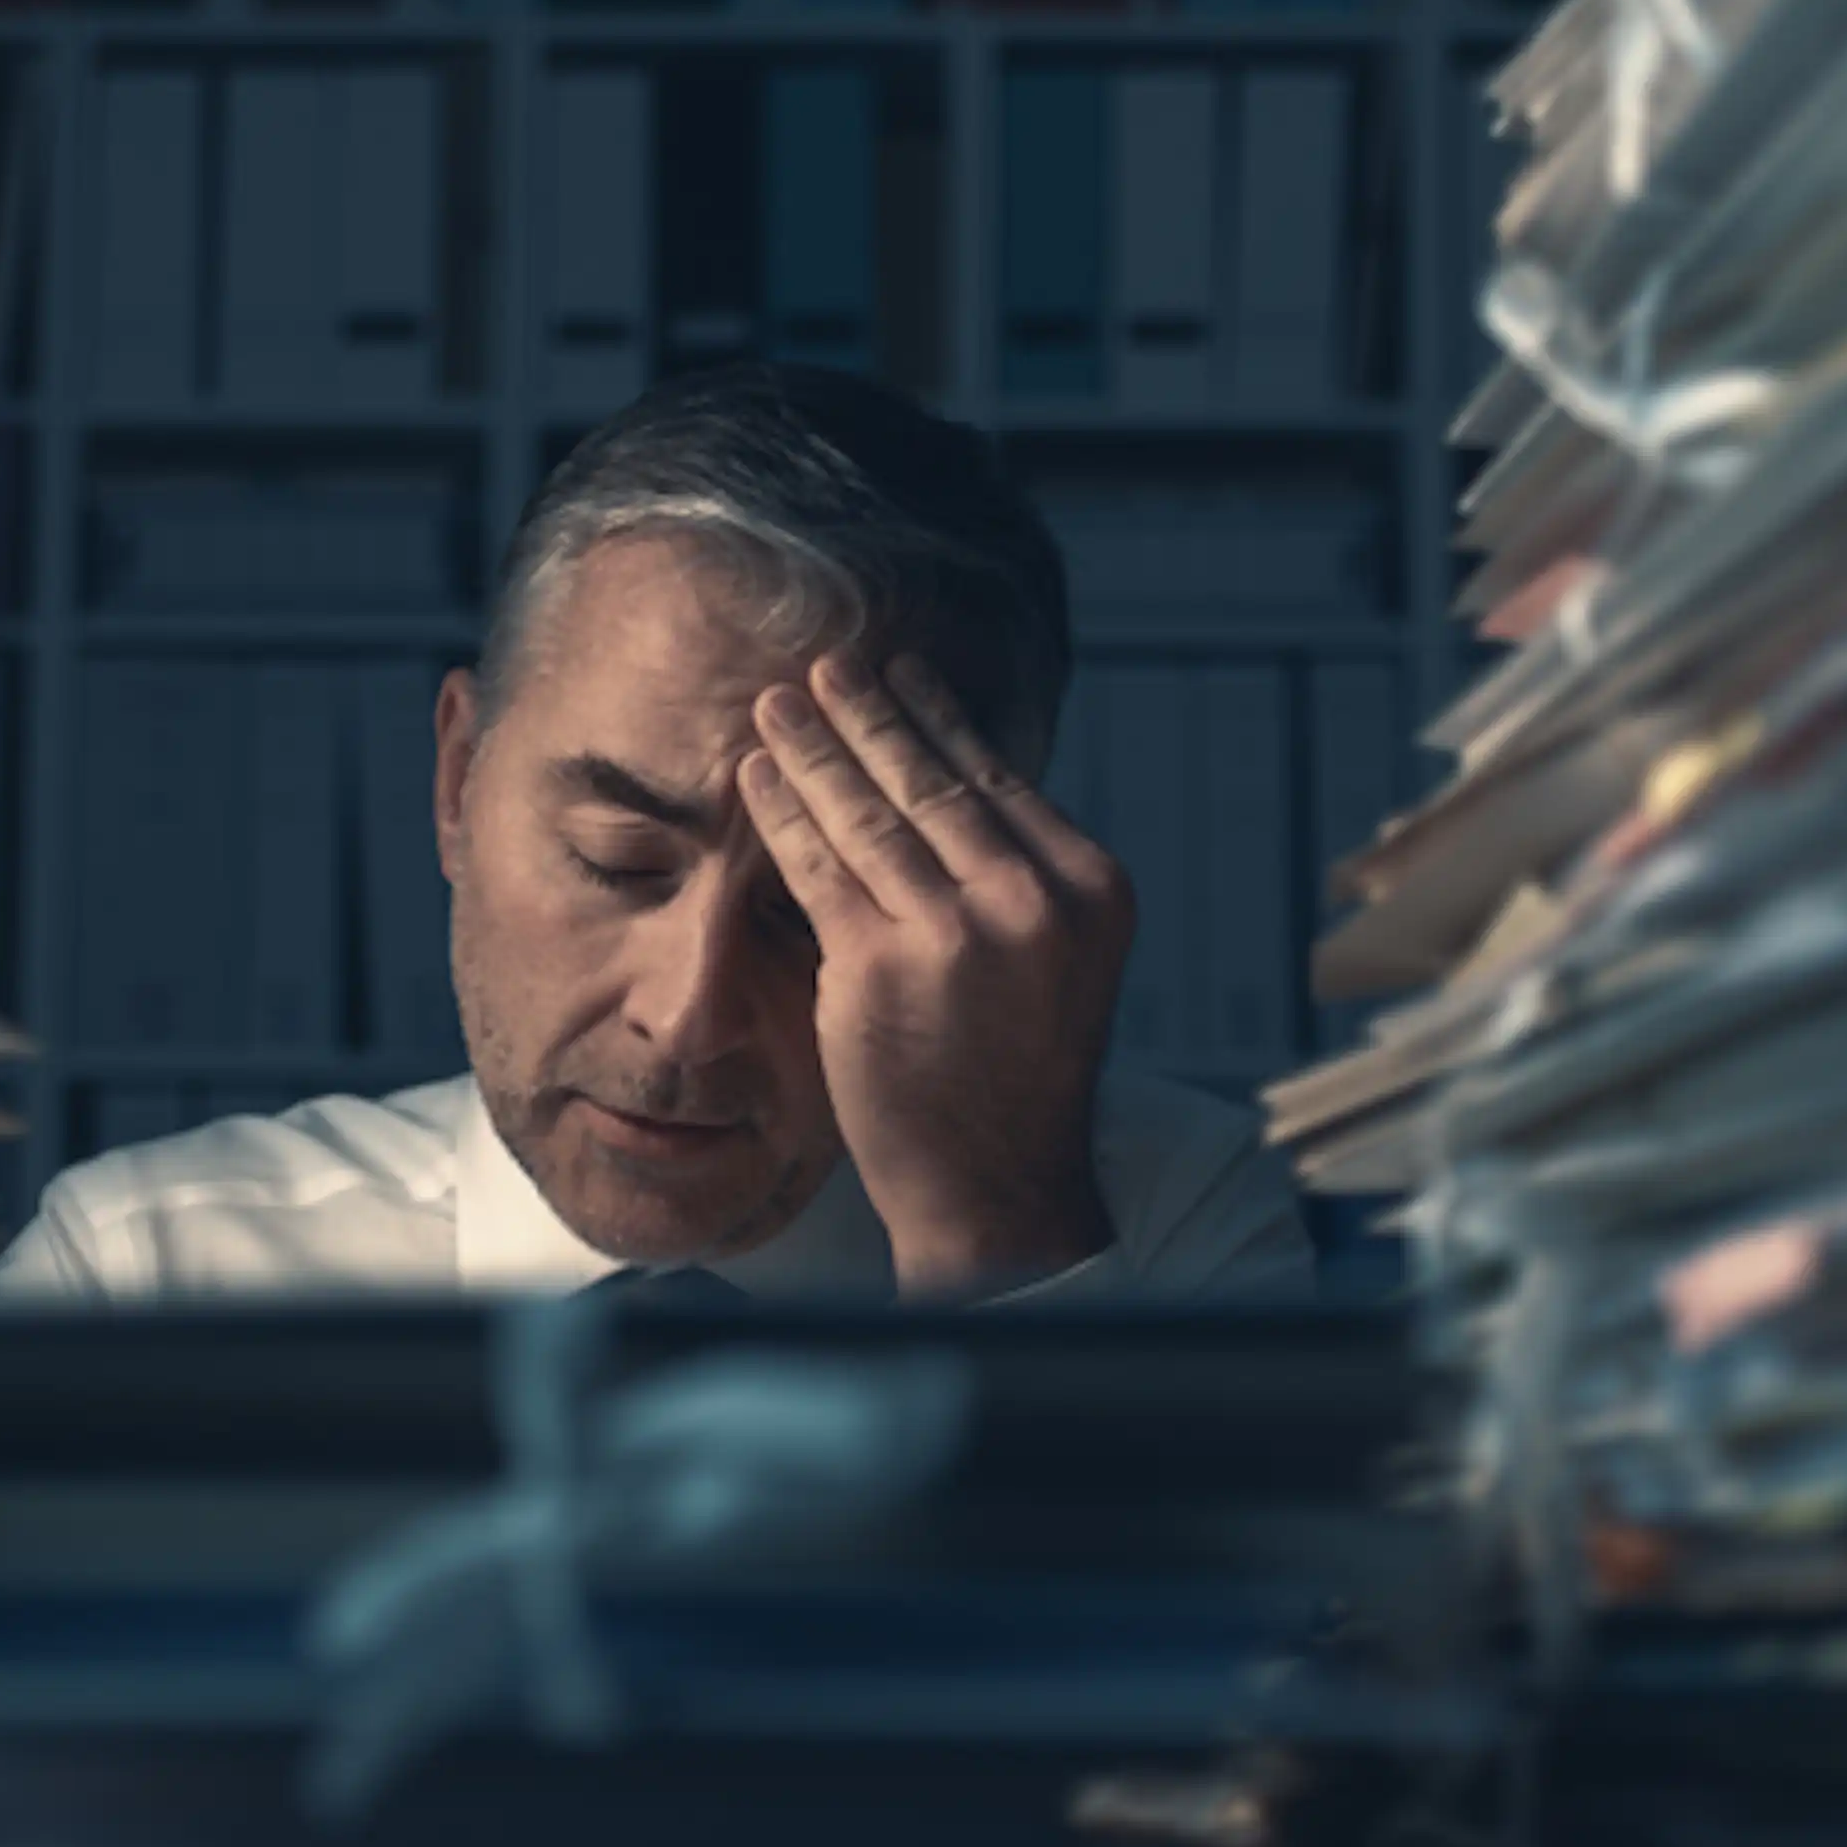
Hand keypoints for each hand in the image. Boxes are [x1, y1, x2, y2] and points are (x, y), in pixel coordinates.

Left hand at [737, 648, 1134, 1296]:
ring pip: (868, 814)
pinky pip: (818, 865)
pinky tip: (756, 776)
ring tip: (775, 704)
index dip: (939, 720)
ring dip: (813, 748)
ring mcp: (956, 928)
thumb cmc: (1016, 1071)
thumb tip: (954, 783)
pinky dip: (782, 812)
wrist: (996, 1181)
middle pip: (929, 783)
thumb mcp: (1058, 959)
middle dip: (868, 715)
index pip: (998, 781)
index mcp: (1090, 886)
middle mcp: (1031, 898)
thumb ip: (1019, 879)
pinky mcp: (881, 962)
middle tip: (827, 665)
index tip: (902, 675)